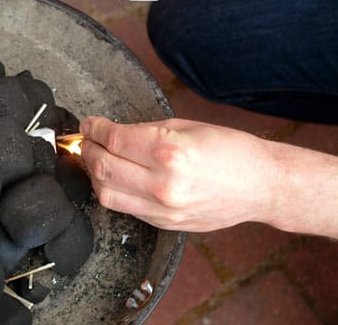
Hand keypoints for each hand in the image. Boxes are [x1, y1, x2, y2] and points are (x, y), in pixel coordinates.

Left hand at [79, 117, 337, 237]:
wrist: (261, 186)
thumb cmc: (231, 151)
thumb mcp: (187, 127)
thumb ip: (146, 131)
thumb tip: (115, 133)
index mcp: (170, 151)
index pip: (114, 140)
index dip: (95, 129)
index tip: (89, 124)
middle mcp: (162, 183)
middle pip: (103, 167)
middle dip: (88, 149)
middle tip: (87, 140)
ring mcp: (162, 208)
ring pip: (106, 193)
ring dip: (94, 174)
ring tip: (96, 159)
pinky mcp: (164, 223)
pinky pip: (124, 207)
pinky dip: (112, 191)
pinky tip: (115, 178)